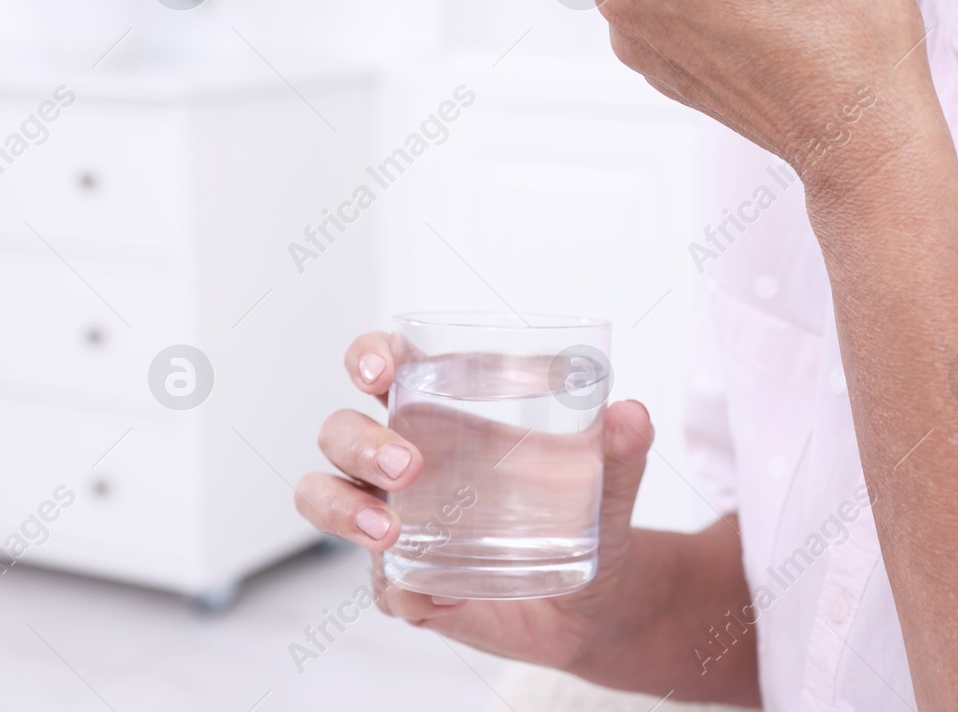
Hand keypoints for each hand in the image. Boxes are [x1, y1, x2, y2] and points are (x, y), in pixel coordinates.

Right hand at [294, 332, 655, 669]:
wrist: (598, 600)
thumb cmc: (588, 516)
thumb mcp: (609, 482)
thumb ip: (623, 448)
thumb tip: (632, 414)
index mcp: (444, 414)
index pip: (383, 367)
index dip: (368, 357)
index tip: (380, 369)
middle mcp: (405, 460)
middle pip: (339, 431)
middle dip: (358, 441)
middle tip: (409, 466)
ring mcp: (396, 521)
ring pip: (326, 498)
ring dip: (343, 509)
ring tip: (391, 530)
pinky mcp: (406, 582)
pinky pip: (381, 584)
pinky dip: (402, 587)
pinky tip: (444, 594)